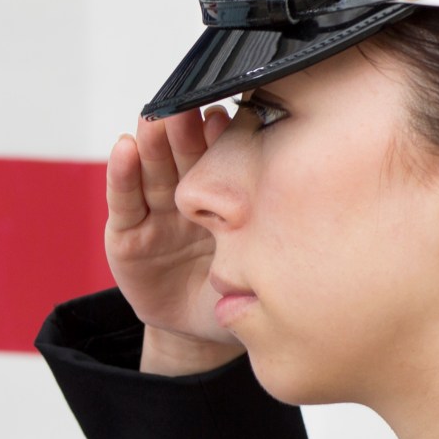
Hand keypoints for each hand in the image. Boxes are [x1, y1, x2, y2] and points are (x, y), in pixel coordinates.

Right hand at [105, 109, 244, 373]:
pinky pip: (124, 203)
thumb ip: (268, 228)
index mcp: (225, 198)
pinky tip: (124, 149)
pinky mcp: (126, 236)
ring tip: (154, 119)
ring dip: (152, 142)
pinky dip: (122, 175)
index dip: (221, 137)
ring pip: (153, 170)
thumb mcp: (259, 260)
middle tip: (188, 105)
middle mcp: (188, 198)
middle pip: (184, 156)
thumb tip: (316, 198)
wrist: (202, 334)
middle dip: (184, 129)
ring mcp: (156, 214)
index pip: (220, 159)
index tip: (228, 116)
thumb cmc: (239, 292)